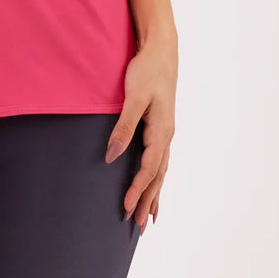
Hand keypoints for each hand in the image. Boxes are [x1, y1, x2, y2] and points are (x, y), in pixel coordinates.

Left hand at [105, 33, 177, 232]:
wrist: (162, 51)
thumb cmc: (146, 71)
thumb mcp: (133, 98)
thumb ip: (123, 127)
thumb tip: (111, 156)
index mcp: (161, 131)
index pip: (149, 169)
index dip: (137, 190)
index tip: (126, 208)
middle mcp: (167, 135)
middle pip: (157, 176)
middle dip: (148, 201)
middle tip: (140, 226)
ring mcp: (165, 132)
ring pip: (160, 170)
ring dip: (154, 193)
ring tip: (150, 216)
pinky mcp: (161, 126)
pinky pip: (160, 159)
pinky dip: (157, 177)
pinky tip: (154, 184)